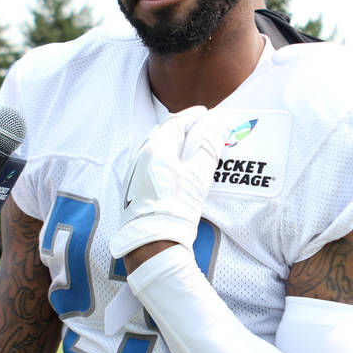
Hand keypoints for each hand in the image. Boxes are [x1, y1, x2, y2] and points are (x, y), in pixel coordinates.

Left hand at [109, 106, 227, 259]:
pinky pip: (149, 162)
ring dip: (171, 141)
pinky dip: (163, 156)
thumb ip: (209, 147)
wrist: (152, 240)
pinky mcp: (133, 186)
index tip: (204, 112)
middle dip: (181, 127)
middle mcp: (141, 156)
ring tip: (187, 143)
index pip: (175, 122)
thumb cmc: (177, 207)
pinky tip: (172, 165)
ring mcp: (134, 171)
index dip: (191, 116)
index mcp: (156, 148)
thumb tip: (219, 126)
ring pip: (154, 147)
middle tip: (197, 125)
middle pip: (162, 133)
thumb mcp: (199, 175)